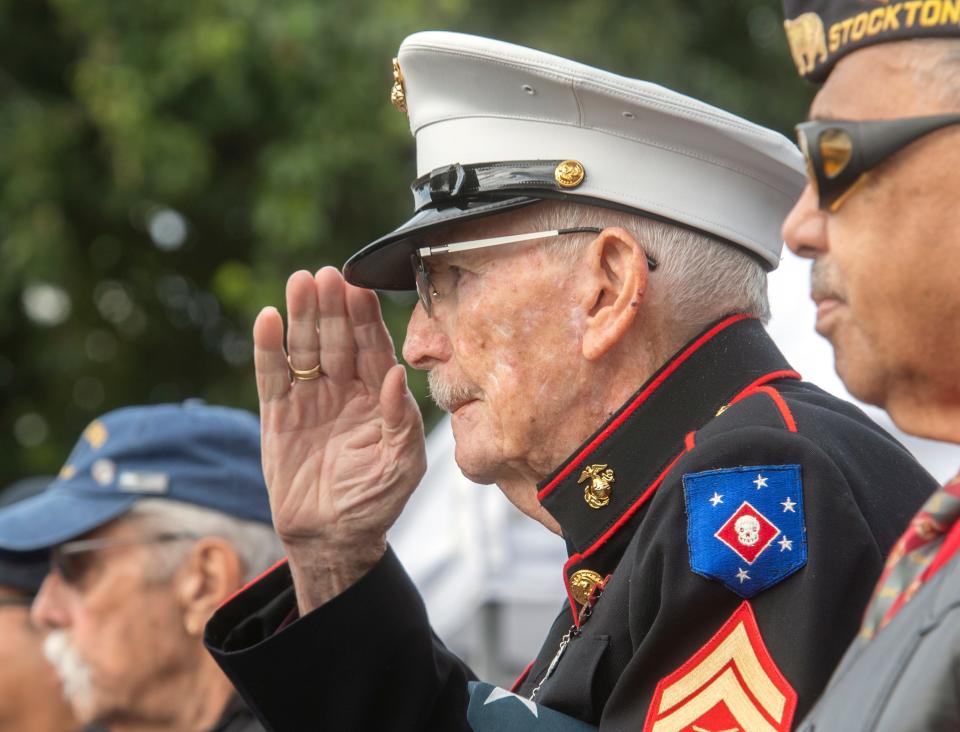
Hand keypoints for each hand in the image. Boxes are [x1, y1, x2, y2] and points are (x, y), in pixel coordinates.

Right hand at [253, 267, 425, 609]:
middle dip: (333, 308)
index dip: (366, 318)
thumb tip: (399, 375)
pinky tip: (269, 320)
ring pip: (305, 349)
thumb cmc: (375, 501)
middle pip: (337, 339)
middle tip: (327, 275)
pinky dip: (269, 349)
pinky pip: (273, 376)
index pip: (373, 349)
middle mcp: (345, 390)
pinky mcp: (279, 414)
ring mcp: (310, 399)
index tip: (360, 288)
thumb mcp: (402, 465)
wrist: (331, 537)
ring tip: (299, 283)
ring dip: (302, 316)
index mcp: (379, 397)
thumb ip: (402, 421)